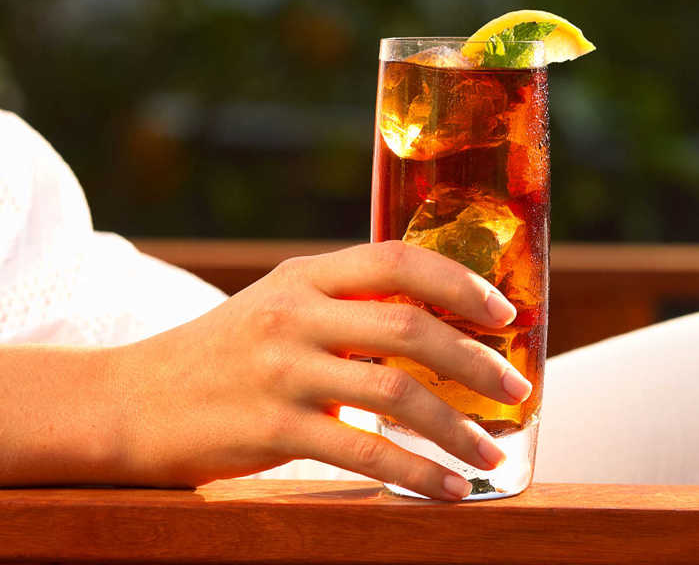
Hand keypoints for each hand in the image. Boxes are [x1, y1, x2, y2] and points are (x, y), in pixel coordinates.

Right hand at [103, 241, 529, 499]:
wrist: (128, 403)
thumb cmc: (222, 357)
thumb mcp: (280, 307)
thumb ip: (346, 306)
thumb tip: (435, 323)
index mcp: (305, 277)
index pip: (398, 260)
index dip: (460, 283)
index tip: (504, 314)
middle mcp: (295, 314)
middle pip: (410, 327)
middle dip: (476, 361)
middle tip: (518, 389)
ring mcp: (282, 371)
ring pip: (395, 391)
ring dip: (457, 426)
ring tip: (491, 452)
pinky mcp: (271, 428)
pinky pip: (363, 452)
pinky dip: (416, 472)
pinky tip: (448, 489)